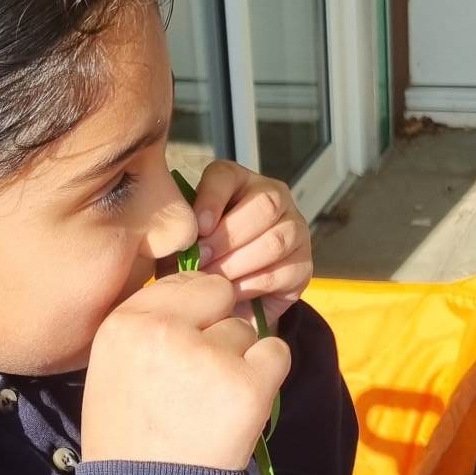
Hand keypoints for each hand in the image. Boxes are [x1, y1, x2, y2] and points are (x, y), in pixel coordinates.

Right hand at [82, 273, 289, 470]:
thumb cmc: (127, 438)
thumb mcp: (112, 369)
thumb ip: (147, 327)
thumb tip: (201, 299)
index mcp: (124, 324)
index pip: (181, 282)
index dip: (193, 310)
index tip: (188, 341)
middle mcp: (165, 331)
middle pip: (217, 297)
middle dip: (217, 327)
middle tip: (201, 374)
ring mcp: (210, 357)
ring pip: (246, 329)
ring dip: (239, 357)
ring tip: (213, 399)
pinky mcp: (249, 385)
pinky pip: (277, 352)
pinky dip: (267, 374)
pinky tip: (240, 403)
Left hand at [192, 160, 312, 322]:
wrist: (229, 298)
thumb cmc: (201, 260)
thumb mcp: (185, 243)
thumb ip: (180, 235)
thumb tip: (171, 240)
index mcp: (236, 181)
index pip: (226, 175)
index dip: (211, 199)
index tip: (198, 227)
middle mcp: (272, 196)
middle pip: (263, 205)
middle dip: (227, 238)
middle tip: (200, 261)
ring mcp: (294, 227)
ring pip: (276, 239)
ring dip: (239, 263)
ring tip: (213, 281)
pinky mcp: (304, 262)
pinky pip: (284, 271)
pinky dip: (253, 284)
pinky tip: (231, 294)